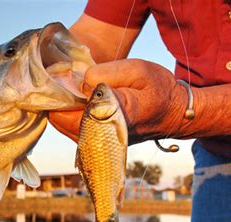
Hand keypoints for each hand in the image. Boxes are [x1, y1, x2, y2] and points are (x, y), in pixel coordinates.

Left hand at [49, 59, 187, 144]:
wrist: (175, 114)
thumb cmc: (158, 88)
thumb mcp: (137, 70)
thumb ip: (105, 73)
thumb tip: (79, 82)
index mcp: (109, 117)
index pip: (64, 113)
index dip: (56, 93)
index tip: (60, 75)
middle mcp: (100, 136)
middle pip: (58, 119)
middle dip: (57, 98)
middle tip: (65, 78)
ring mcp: (97, 143)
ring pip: (63, 124)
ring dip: (63, 105)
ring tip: (75, 86)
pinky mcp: (97, 142)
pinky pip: (72, 127)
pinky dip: (71, 112)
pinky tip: (81, 97)